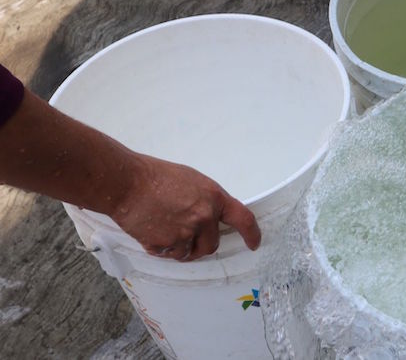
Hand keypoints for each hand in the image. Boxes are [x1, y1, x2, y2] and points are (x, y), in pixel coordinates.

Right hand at [108, 152, 261, 261]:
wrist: (126, 183)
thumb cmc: (156, 177)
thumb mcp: (192, 182)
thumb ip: (206, 200)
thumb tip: (211, 216)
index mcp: (214, 198)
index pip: (243, 219)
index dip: (251, 234)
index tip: (254, 244)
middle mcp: (204, 217)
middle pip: (211, 245)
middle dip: (200, 245)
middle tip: (184, 235)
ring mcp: (186, 232)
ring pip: (188, 253)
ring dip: (179, 248)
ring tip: (162, 228)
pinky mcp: (166, 244)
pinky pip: (168, 254)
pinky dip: (161, 248)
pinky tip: (150, 231)